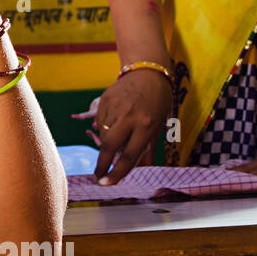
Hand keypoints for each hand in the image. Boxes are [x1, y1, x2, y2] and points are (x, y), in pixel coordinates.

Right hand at [92, 69, 172, 183]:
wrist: (147, 72)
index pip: (130, 155)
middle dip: (102, 164)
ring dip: (106, 144)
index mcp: (146, 125)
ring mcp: (115, 107)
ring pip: (103, 134)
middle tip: (98, 176)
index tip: (107, 183)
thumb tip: (140, 169)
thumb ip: (148, 148)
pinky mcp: (104, 100)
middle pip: (110, 146)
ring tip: (115, 140)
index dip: (117, 172)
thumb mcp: (159, 125)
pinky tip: (114, 123)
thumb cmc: (158, 101)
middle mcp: (130, 116)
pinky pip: (100, 122)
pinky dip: (104, 128)